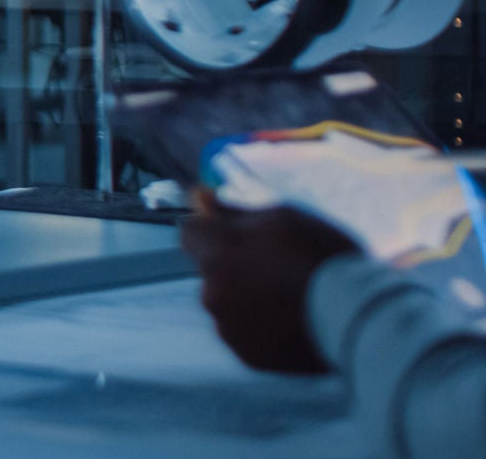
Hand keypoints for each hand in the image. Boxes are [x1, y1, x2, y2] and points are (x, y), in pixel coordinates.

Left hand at [179, 188, 358, 373]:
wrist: (360, 320)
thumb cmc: (325, 259)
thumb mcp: (283, 218)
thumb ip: (233, 210)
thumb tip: (198, 196)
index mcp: (218, 253)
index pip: (190, 232)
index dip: (212, 229)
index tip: (236, 232)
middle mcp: (212, 291)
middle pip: (210, 268)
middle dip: (232, 264)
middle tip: (276, 265)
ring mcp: (228, 327)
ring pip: (225, 302)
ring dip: (244, 296)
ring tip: (289, 296)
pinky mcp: (247, 355)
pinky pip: (243, 332)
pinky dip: (259, 326)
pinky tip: (290, 321)